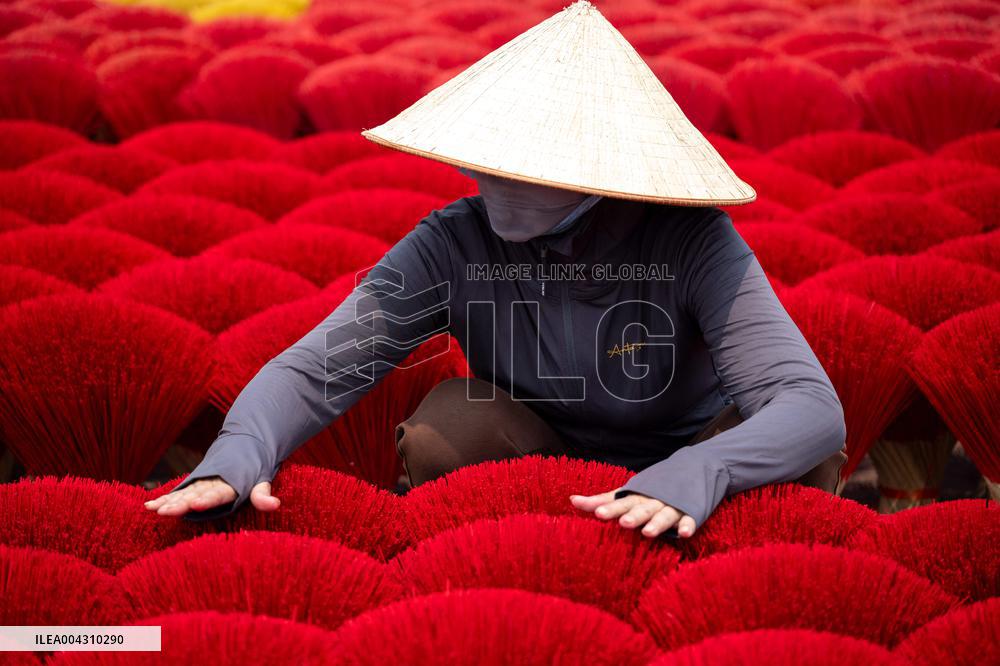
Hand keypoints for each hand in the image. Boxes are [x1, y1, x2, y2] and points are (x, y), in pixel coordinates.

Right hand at [143, 476, 278, 516]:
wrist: (245, 442)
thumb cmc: (255, 467)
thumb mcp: (262, 480)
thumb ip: (263, 495)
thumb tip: (275, 506)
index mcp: (230, 483)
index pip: (218, 493)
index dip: (207, 500)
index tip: (195, 505)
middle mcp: (213, 482)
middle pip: (195, 494)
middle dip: (180, 503)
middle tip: (165, 512)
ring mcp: (202, 482)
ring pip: (184, 493)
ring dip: (169, 502)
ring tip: (153, 510)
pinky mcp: (195, 483)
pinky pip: (179, 492)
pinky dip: (165, 498)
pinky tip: (149, 506)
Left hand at [570, 489, 696, 537]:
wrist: (690, 470)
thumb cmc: (650, 490)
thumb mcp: (627, 494)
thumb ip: (602, 500)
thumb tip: (572, 500)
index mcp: (636, 497)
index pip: (620, 503)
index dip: (610, 508)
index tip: (597, 514)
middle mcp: (652, 501)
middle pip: (642, 509)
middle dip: (633, 516)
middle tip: (623, 523)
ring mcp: (671, 506)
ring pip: (664, 515)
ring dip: (657, 523)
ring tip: (648, 532)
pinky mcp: (690, 512)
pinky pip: (689, 520)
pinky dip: (687, 526)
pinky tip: (685, 534)